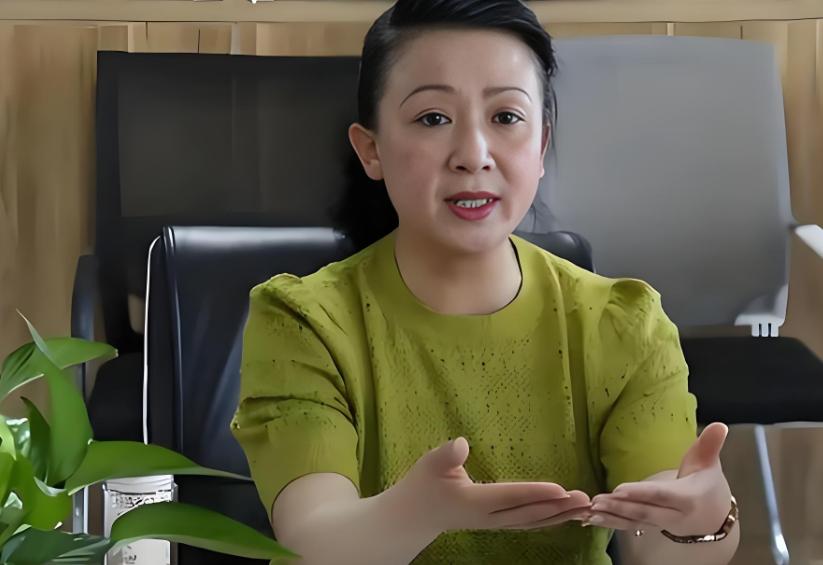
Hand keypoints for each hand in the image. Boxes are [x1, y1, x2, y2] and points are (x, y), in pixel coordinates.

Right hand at [384, 437, 590, 534]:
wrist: (414, 516)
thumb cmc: (422, 486)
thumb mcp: (429, 465)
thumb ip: (445, 456)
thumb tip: (461, 443)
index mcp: (474, 502)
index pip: (511, 497)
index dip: (536, 493)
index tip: (561, 490)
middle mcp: (488, 518)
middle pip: (528, 514)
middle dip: (558, 508)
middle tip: (585, 499)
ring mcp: (493, 524)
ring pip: (532, 522)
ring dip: (559, 516)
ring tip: (585, 508)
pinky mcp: (496, 523)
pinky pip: (528, 524)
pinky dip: (549, 520)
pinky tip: (564, 515)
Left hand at [586, 422, 732, 534]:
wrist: (715, 517)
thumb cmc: (708, 485)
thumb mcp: (710, 464)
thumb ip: (710, 445)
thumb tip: (719, 425)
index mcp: (689, 498)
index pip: (662, 495)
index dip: (641, 493)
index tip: (620, 488)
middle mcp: (675, 515)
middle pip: (645, 512)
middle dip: (620, 507)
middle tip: (596, 500)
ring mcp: (661, 524)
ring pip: (635, 522)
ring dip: (611, 517)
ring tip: (590, 511)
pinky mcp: (651, 527)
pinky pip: (629, 527)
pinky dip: (610, 524)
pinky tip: (591, 519)